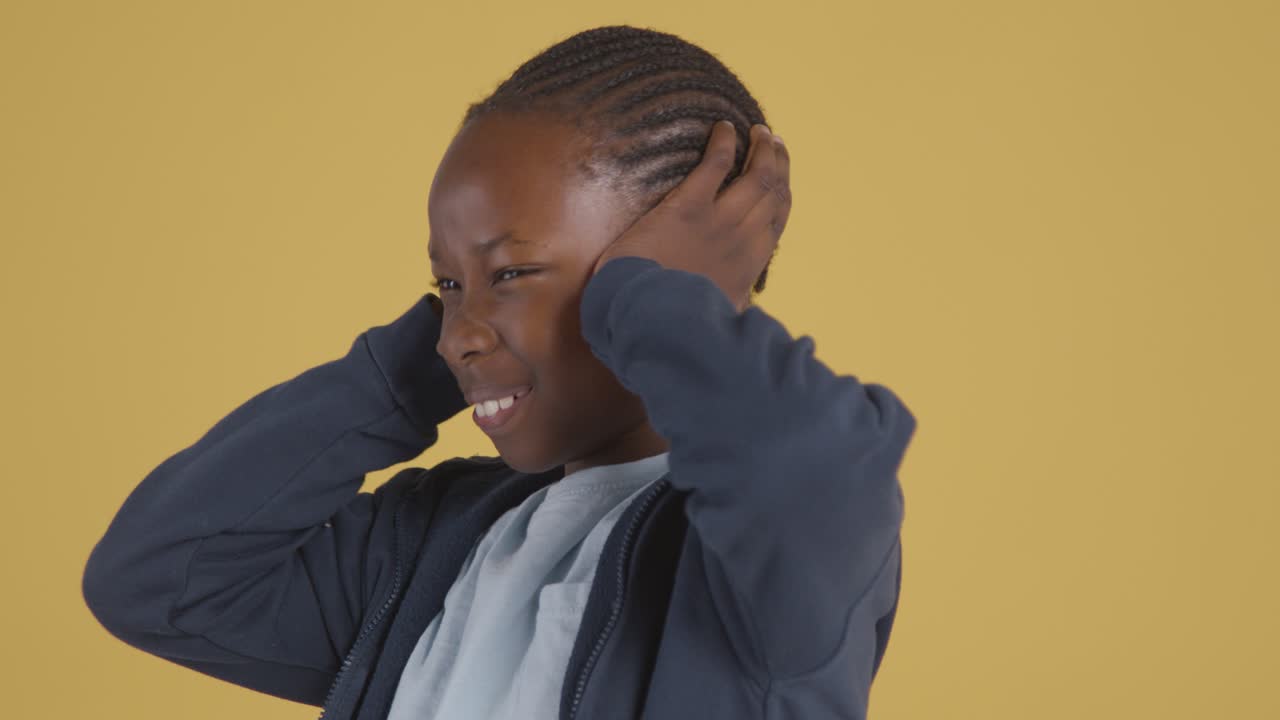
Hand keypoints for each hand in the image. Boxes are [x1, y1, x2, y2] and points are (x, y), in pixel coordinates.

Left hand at [591, 121, 790, 312]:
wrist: (644, 317)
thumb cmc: (676, 318)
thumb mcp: (717, 316)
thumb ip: (733, 305)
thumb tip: (742, 308)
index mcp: (750, 263)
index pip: (779, 216)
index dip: (784, 187)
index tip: (781, 169)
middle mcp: (743, 239)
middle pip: (774, 190)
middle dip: (777, 160)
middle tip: (771, 139)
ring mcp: (718, 222)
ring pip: (756, 175)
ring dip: (761, 147)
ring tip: (758, 130)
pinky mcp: (687, 208)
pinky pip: (716, 166)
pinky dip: (724, 143)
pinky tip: (722, 129)